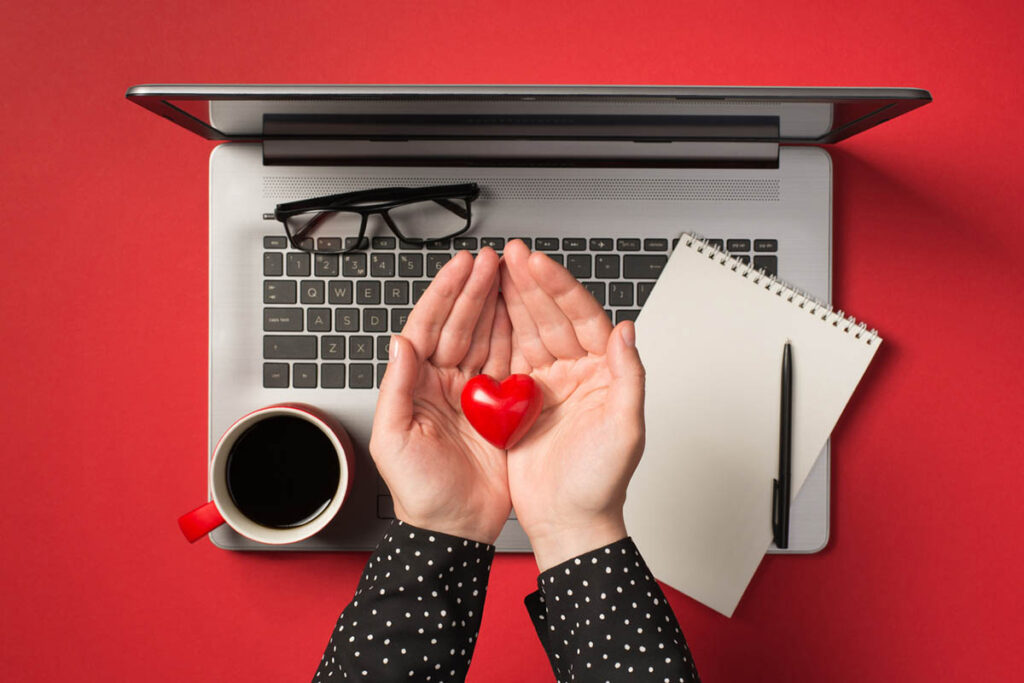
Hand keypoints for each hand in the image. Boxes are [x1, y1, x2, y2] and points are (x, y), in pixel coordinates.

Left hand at [369, 248, 511, 543]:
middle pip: (460, 325)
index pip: (429, 328)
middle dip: (475, 290)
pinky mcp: (500, 409)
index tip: (462, 266)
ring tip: (511, 276)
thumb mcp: (395, 440)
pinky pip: (509, 365)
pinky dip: (516, 338)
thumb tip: (399, 344)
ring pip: (486, 338)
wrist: (454, 529)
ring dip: (497, 306)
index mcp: (416, 385)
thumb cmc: (418, 492)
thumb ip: (396, 389)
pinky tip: (524, 315)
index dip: (445, 295)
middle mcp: (444, 383)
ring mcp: (474, 394)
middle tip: (493, 260)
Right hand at [497, 240, 646, 570]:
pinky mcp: (520, 401)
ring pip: (528, 330)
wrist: (568, 522)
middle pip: (552, 316)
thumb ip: (630, 377)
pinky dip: (495, 333)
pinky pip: (507, 357)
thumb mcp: (625, 430)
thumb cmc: (601, 484)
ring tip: (494, 271)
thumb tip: (627, 331)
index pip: (582, 317)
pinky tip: (482, 311)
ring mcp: (547, 385)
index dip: (559, 288)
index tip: (537, 263)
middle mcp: (576, 372)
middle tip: (510, 254)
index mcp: (603, 372)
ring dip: (511, 300)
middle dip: (530, 283)